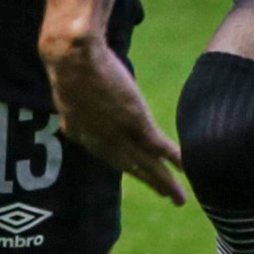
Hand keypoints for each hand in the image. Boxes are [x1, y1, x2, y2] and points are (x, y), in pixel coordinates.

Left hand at [41, 28, 185, 204]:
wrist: (73, 56)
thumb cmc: (66, 55)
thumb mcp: (67, 77)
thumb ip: (76, 85)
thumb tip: (77, 73)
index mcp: (78, 128)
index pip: (104, 151)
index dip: (123, 163)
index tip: (136, 171)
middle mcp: (98, 138)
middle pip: (129, 166)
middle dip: (149, 182)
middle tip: (166, 196)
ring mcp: (118, 132)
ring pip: (147, 165)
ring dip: (164, 182)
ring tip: (179, 198)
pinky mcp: (135, 122)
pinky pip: (159, 148)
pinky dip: (174, 160)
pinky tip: (187, 168)